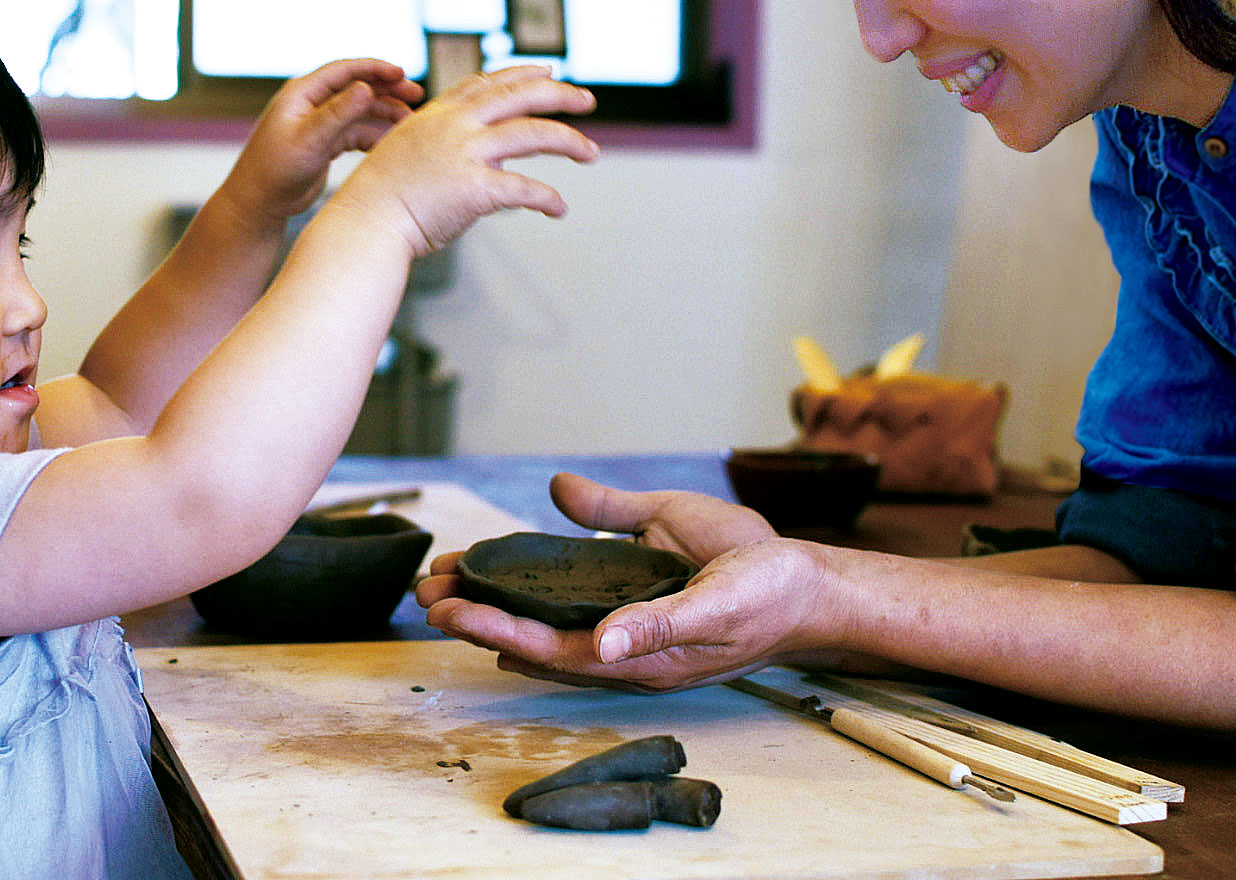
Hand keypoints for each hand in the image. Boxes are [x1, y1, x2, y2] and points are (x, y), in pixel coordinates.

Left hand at [227, 58, 423, 225]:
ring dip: (384, 113)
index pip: (345, 71)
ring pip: (359, 111)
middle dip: (387, 89)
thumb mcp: (310, 139)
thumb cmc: (276, 170)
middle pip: (356, 87)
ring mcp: (318, 123)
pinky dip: (374, 135)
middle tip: (417, 95)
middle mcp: (311, 104)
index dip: (375, 69)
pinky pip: (355, 132)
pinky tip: (392, 144)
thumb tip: (366, 88)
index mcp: (302, 93)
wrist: (259, 203)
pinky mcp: (324, 143)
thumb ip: (339, 114)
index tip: (402, 74)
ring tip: (410, 122)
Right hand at [332, 65, 598, 255]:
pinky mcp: (475, 188)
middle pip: (520, 95)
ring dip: (569, 142)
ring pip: (533, 134)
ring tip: (590, 153)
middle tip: (588, 99)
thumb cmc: (382, 198)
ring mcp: (465, 154)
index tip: (548, 72)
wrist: (365, 222)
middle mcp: (455, 125)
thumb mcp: (407, 152)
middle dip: (560, 94)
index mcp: (438, 114)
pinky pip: (525, 189)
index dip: (521, 74)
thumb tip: (482, 159)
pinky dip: (547, 199)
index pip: (487, 83)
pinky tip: (559, 208)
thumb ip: (444, 146)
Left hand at [417, 474, 832, 691]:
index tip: (450, 610)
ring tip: (446, 582)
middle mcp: (625, 650)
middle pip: (535, 643)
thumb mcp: (720, 597)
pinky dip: (530, 591)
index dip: (496, 631)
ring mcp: (627, 630)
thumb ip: (662, 618)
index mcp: (642, 655)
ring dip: (497, 607)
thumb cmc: (769, 589)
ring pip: (546, 625)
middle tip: (425, 592)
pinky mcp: (633, 605)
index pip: (551, 649)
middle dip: (479, 619)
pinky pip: (571, 603)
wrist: (810, 589)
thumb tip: (606, 641)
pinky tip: (504, 581)